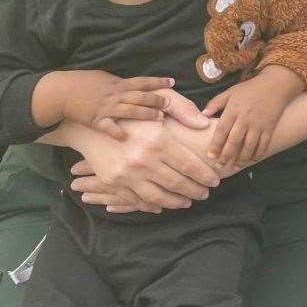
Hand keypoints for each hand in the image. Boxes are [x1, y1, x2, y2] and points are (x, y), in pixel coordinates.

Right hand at [69, 115, 221, 213]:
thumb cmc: (130, 112)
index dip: (204, 175)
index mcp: (158, 140)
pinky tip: (163, 205)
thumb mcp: (158, 100)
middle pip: (177, 182)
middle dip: (195, 190)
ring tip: (188, 201)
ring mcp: (127, 173)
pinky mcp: (114, 182)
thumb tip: (204, 124)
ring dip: (176, 202)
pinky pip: (137, 200)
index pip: (189, 165)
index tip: (215, 180)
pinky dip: (153, 205)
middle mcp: (143, 159)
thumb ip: (183, 109)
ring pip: (158, 196)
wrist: (91, 125)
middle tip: (206, 194)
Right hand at [86, 76, 176, 138]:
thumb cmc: (83, 83)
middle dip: (156, 100)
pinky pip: (108, 127)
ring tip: (159, 118)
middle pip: (140, 96)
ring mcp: (106, 108)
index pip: (142, 81)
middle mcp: (115, 95)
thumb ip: (121, 84)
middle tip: (169, 104)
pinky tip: (126, 137)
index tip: (172, 82)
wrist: (62, 92)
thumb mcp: (105, 78)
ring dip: (145, 114)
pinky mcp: (96, 120)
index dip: (157, 82)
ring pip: (130, 110)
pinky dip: (117, 132)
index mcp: (118, 84)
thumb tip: (137, 86)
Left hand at [203, 66, 304, 169]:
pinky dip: (258, 154)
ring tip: (235, 166)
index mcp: (234, 109)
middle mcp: (246, 118)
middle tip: (220, 166)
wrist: (276, 84)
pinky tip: (252, 159)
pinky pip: (264, 144)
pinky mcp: (270, 127)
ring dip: (242, 158)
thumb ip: (215, 103)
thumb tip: (202, 115)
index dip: (215, 145)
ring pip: (249, 146)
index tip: (210, 156)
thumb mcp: (230, 92)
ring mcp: (259, 124)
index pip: (222, 130)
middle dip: (226, 155)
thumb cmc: (250, 89)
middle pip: (234, 141)